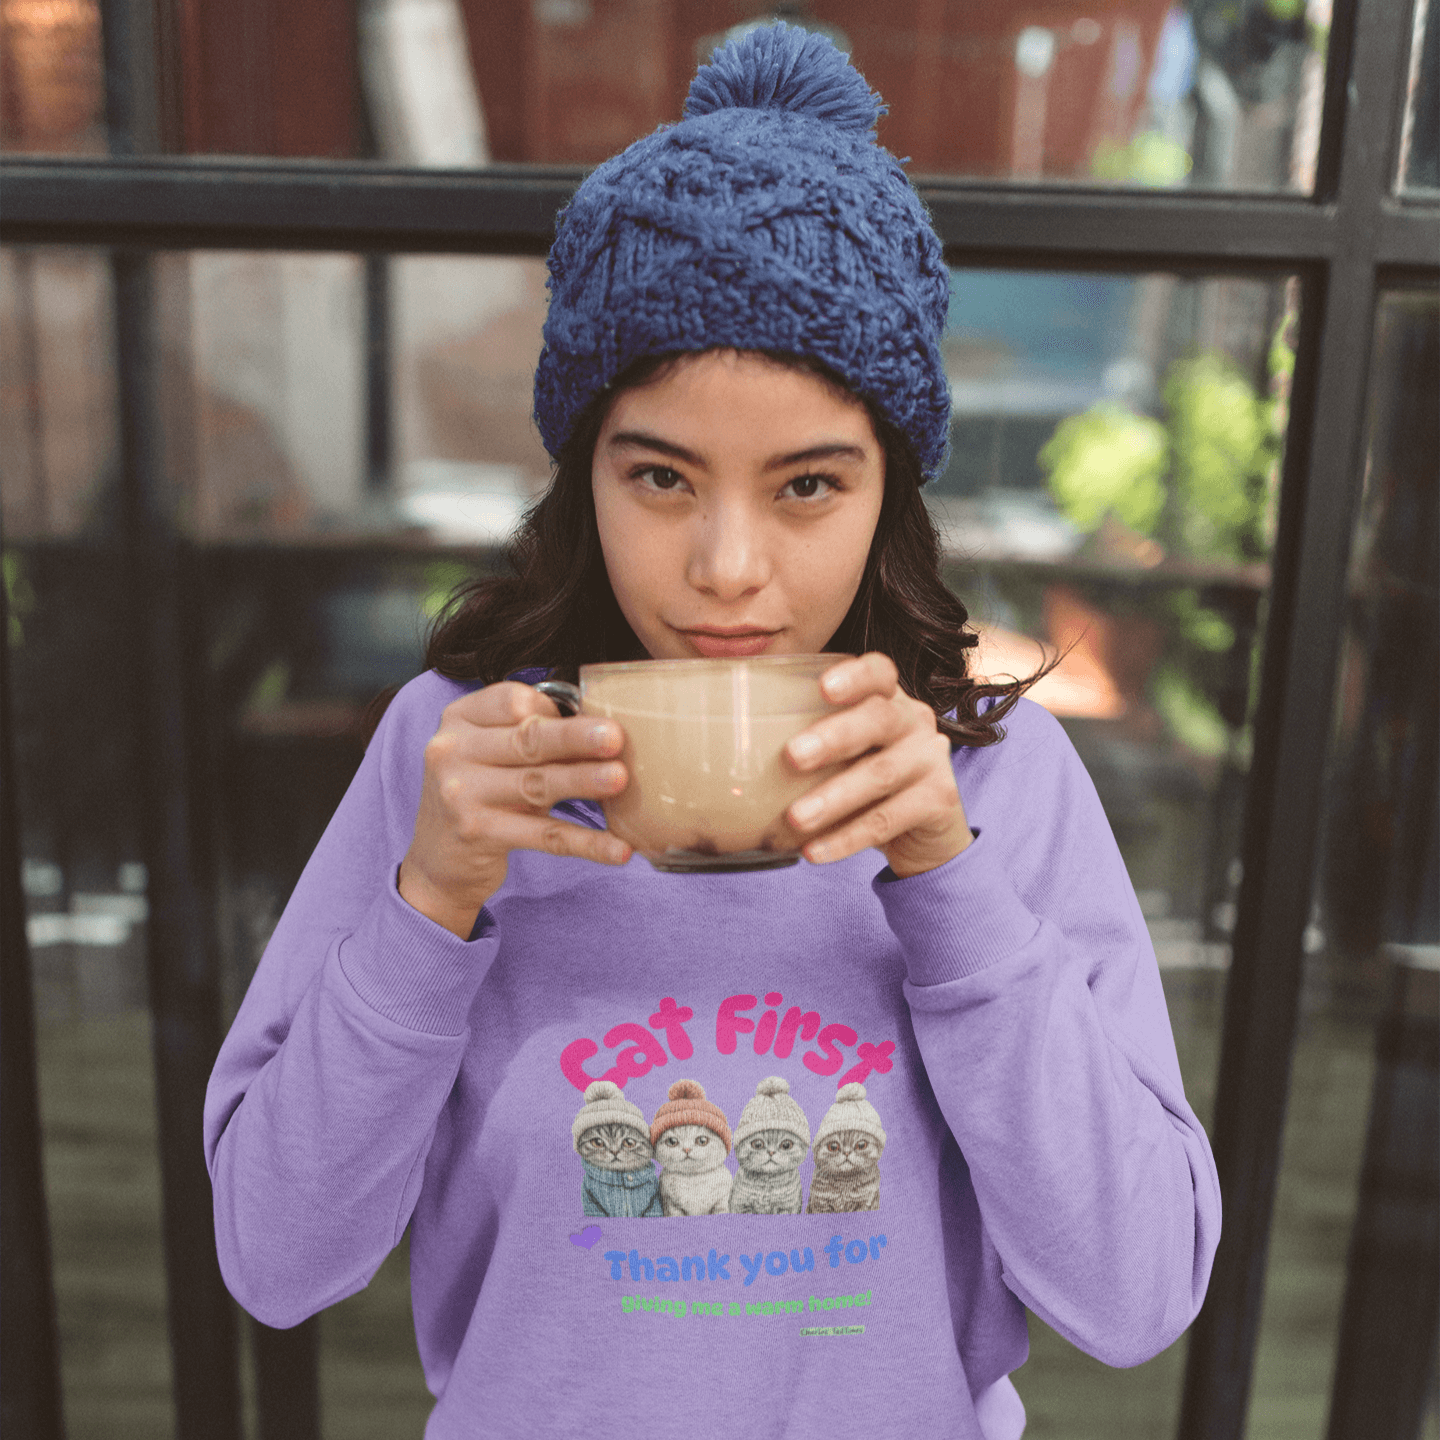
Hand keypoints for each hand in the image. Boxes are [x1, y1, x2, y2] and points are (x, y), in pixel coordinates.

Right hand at [399, 683, 631, 936]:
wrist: (437, 860)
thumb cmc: (479, 793)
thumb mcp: (490, 754)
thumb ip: (530, 736)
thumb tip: (602, 728)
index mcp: (459, 719)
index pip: (512, 701)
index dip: (553, 709)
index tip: (587, 720)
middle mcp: (453, 751)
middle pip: (527, 739)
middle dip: (575, 737)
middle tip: (615, 737)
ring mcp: (461, 794)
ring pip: (537, 784)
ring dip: (583, 781)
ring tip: (620, 779)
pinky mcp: (478, 834)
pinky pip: (544, 837)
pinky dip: (586, 843)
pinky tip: (618, 849)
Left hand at [783, 653, 971, 877]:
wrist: (926, 831)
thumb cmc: (864, 779)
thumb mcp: (843, 753)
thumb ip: (804, 740)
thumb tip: (721, 746)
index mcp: (888, 699)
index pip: (880, 672)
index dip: (855, 676)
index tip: (823, 687)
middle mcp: (915, 721)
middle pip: (879, 719)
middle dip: (833, 737)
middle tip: (791, 756)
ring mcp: (932, 760)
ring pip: (881, 775)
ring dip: (834, 798)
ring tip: (795, 818)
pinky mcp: (939, 801)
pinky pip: (888, 820)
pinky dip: (847, 838)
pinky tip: (813, 851)